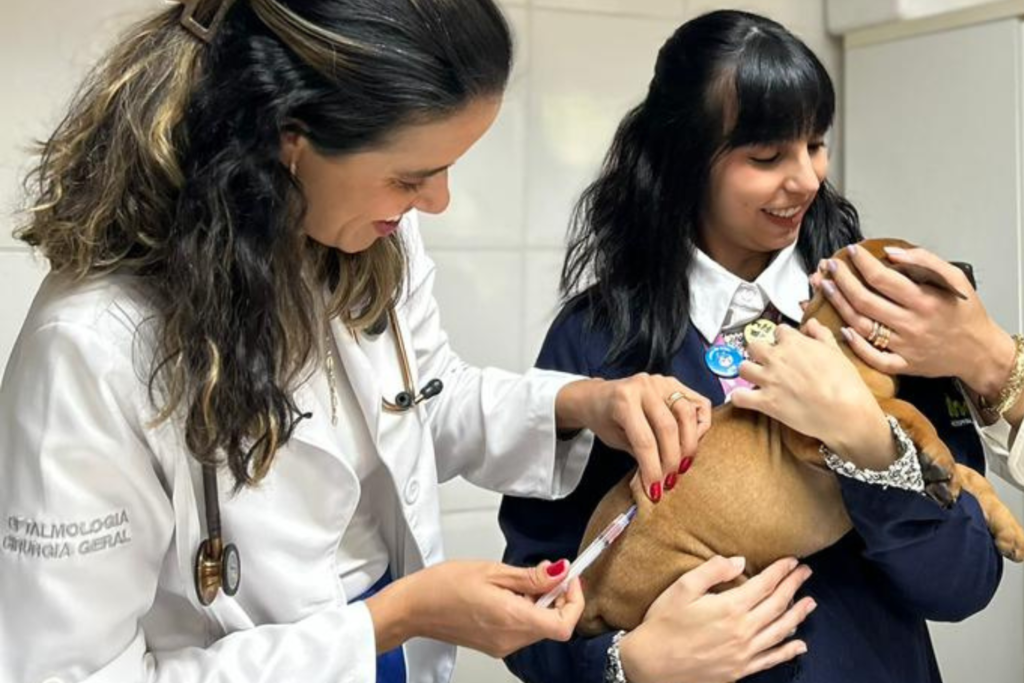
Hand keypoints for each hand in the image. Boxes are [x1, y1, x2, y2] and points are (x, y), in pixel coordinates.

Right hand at [367, 559, 582, 656]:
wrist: (413, 608)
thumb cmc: (443, 586)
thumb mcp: (492, 570)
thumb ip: (530, 576)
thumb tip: (560, 573)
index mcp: (513, 619)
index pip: (564, 624)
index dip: (574, 599)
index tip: (568, 577)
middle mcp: (510, 639)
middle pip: (553, 624)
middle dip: (556, 596)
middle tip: (542, 571)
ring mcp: (502, 645)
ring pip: (538, 626)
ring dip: (538, 602)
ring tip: (515, 580)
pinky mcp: (494, 645)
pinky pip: (521, 628)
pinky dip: (524, 609)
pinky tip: (506, 592)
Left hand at [556, 375, 712, 501]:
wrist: (597, 396)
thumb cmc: (604, 419)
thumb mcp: (615, 440)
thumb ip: (639, 455)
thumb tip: (659, 482)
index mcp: (623, 400)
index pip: (644, 440)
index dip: (652, 469)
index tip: (655, 490)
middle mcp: (645, 386)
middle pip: (669, 428)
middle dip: (672, 461)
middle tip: (670, 481)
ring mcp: (662, 382)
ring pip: (688, 415)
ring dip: (689, 446)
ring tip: (682, 466)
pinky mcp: (675, 383)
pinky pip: (699, 404)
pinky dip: (700, 425)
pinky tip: (691, 442)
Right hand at [619, 556, 814, 682]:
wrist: (650, 666)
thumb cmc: (662, 624)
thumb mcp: (681, 589)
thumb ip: (712, 572)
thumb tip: (740, 561)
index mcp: (730, 608)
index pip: (765, 584)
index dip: (781, 571)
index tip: (793, 561)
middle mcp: (743, 631)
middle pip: (778, 605)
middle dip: (794, 586)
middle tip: (806, 573)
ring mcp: (744, 653)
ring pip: (781, 631)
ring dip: (798, 615)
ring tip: (810, 603)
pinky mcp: (740, 670)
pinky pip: (772, 659)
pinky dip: (789, 651)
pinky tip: (800, 645)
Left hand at [731, 321, 894, 469]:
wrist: (847, 412)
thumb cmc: (846, 384)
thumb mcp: (837, 352)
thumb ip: (821, 335)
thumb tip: (812, 323)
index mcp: (794, 342)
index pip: (778, 331)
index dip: (782, 340)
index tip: (786, 347)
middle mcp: (777, 358)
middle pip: (753, 346)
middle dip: (758, 353)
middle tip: (768, 363)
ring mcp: (769, 379)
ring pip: (742, 367)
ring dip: (748, 373)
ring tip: (757, 379)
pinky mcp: (765, 402)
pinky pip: (738, 396)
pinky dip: (739, 397)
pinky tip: (746, 398)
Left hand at [811, 244, 1014, 398]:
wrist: (979, 351)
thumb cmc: (966, 313)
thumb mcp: (955, 278)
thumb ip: (925, 261)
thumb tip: (891, 252)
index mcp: (924, 301)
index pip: (882, 278)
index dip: (861, 263)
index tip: (849, 251)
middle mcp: (911, 324)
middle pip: (865, 301)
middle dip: (841, 281)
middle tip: (829, 266)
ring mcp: (904, 346)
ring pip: (862, 326)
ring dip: (839, 305)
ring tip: (825, 287)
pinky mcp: (902, 364)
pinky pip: (873, 358)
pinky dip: (855, 345)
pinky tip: (841, 329)